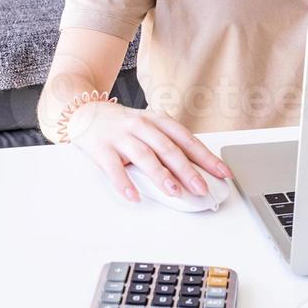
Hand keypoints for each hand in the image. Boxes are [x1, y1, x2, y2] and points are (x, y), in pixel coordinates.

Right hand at [66, 101, 232, 203]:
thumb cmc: (123, 125)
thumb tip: (196, 172)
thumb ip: (167, 145)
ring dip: (160, 175)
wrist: (85, 111)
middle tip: (201, 188)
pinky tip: (134, 195)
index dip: (206, 156)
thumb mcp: (149, 127)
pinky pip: (113, 167)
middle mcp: (142, 126)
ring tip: (174, 191)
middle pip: (168, 148)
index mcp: (158, 120)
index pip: (187, 139)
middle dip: (187, 169)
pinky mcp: (101, 148)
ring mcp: (121, 136)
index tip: (222, 172)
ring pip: (144, 155)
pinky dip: (124, 183)